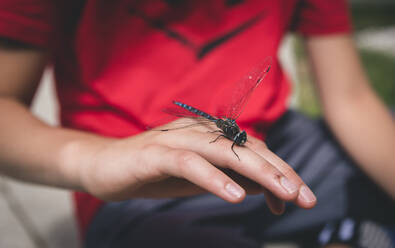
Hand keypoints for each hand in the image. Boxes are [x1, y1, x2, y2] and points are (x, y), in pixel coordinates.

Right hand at [78, 118, 316, 213]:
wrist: (102, 165)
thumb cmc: (151, 171)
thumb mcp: (197, 179)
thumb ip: (225, 177)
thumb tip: (259, 187)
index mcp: (209, 136)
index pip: (252, 149)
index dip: (279, 171)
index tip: (300, 197)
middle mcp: (197, 131)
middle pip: (246, 147)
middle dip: (279, 171)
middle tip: (305, 196)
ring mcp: (176, 139)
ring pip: (223, 150)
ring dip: (256, 171)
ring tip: (283, 193)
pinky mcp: (155, 153)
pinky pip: (189, 162)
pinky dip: (213, 178)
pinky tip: (234, 196)